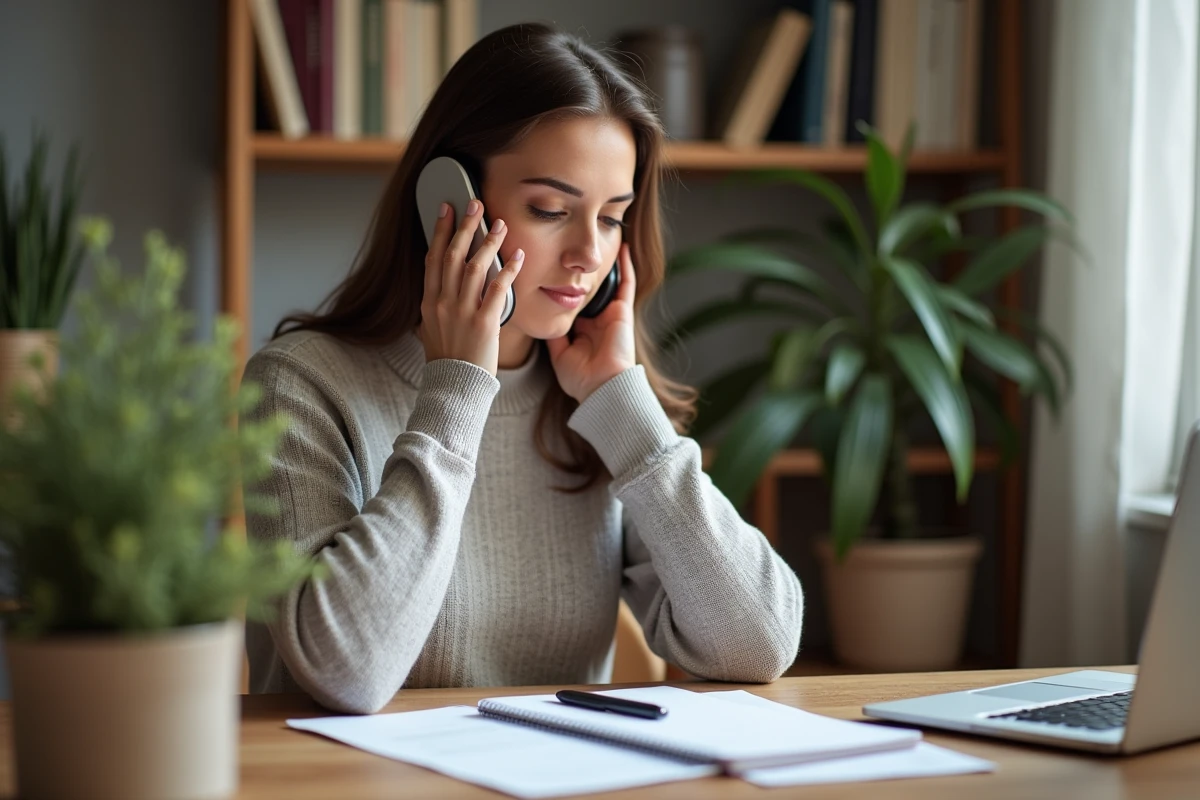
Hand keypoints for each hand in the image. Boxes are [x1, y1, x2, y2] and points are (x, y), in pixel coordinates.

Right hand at [418, 200, 522, 375]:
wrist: (455, 386)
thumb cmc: (447, 359)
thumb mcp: (431, 329)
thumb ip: (436, 306)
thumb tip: (441, 288)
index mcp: (429, 302)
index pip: (433, 258)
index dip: (440, 231)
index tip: (446, 209)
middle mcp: (443, 302)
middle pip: (452, 255)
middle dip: (465, 226)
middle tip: (475, 203)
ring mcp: (462, 312)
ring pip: (474, 267)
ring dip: (488, 242)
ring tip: (500, 224)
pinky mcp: (483, 323)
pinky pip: (497, 289)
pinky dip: (509, 270)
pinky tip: (518, 257)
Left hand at [546, 242, 636, 401]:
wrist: (602, 387)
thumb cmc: (581, 378)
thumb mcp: (559, 353)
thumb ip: (553, 334)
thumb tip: (541, 315)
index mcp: (583, 331)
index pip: (574, 304)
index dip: (566, 288)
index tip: (553, 269)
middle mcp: (598, 320)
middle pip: (591, 290)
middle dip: (584, 272)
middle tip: (574, 248)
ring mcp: (612, 314)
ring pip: (608, 283)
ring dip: (605, 264)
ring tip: (600, 240)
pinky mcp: (623, 312)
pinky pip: (626, 284)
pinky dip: (626, 266)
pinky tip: (623, 247)